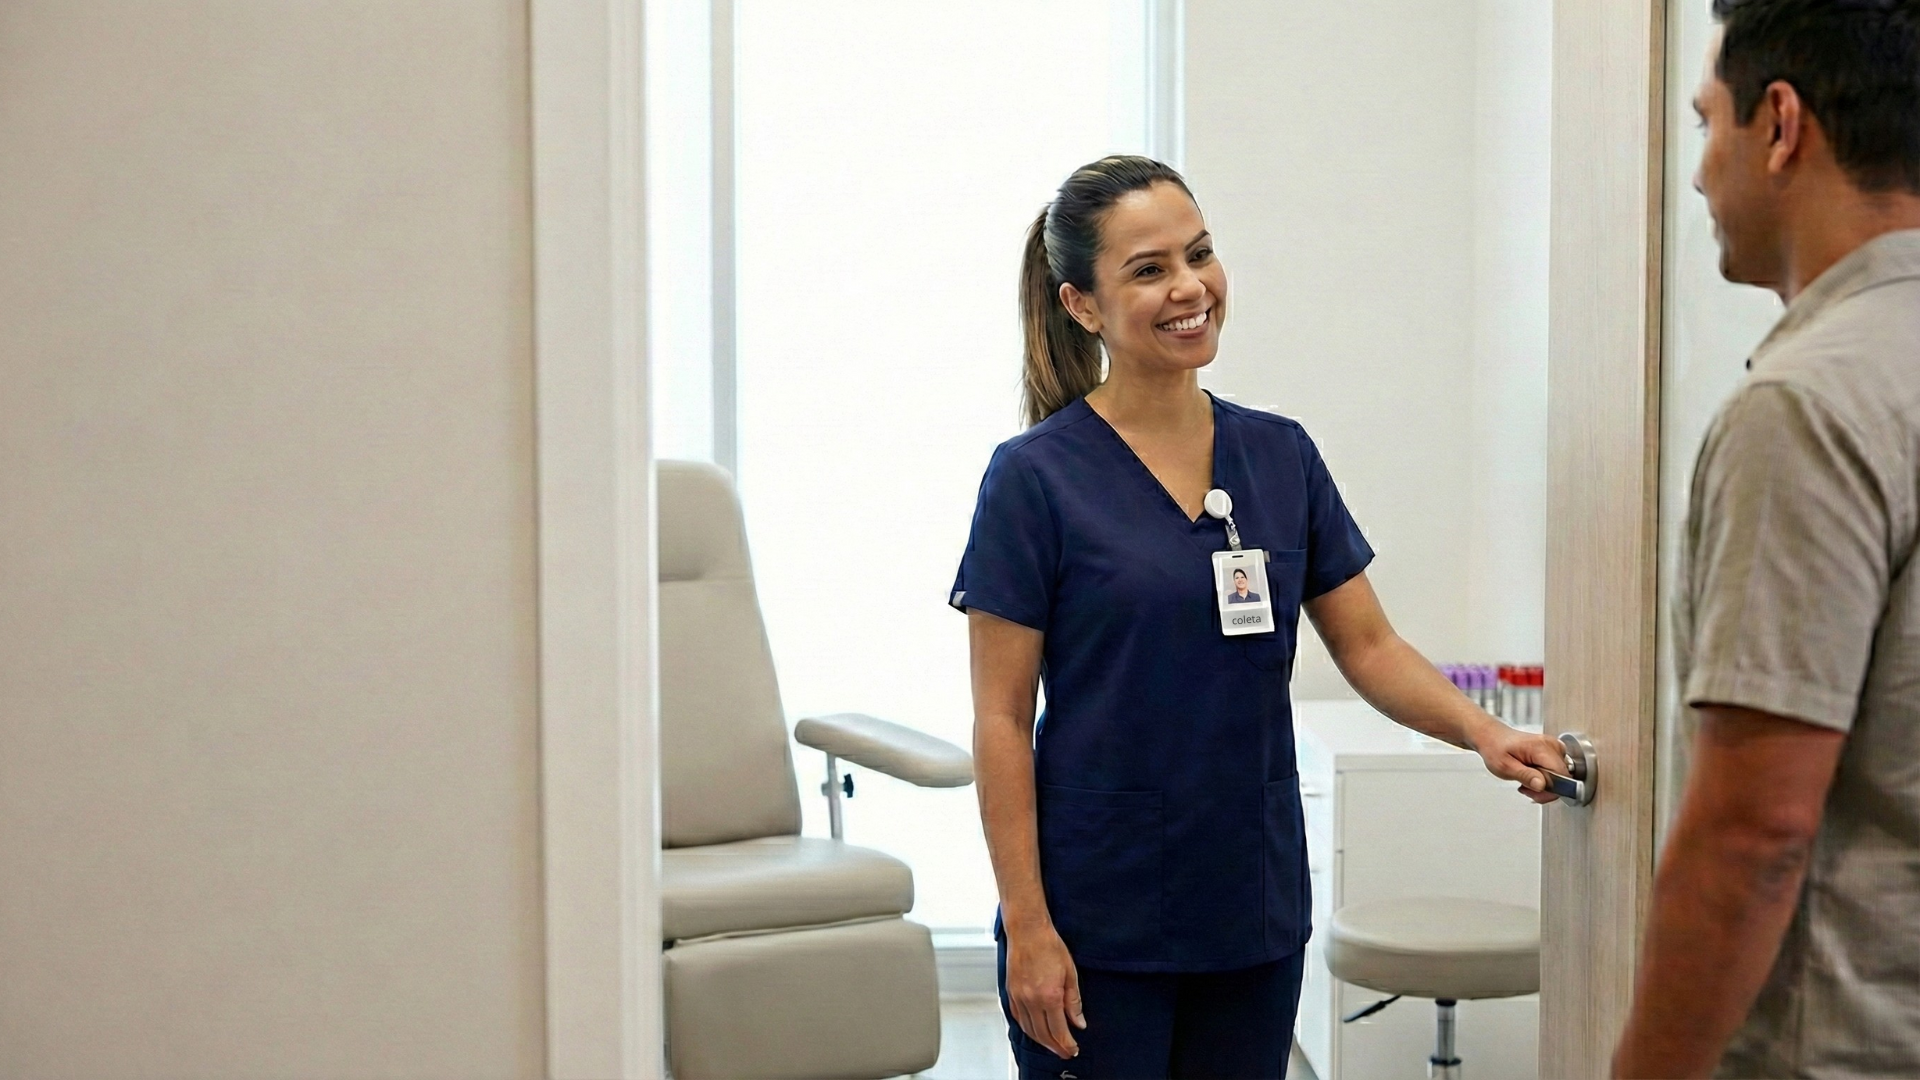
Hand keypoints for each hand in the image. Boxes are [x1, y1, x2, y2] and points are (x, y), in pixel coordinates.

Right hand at [1004, 924, 1084, 1059]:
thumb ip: (1074, 1001)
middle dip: (1055, 1047)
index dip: (1066, 1044)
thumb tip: (1079, 1022)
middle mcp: (1031, 1000)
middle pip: (1043, 1034)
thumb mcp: (1070, 973)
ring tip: (1052, 1045)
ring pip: (1029, 1029)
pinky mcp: (1011, 992)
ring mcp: (1019, 997)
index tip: (1073, 1049)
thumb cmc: (1049, 946)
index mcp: (1049, 996)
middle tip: (1065, 1052)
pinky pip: (1018, 1017)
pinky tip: (1034, 1030)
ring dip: (1041, 1041)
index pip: (1058, 1030)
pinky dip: (1027, 1028)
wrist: (1028, 931)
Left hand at [1470, 716, 1567, 804]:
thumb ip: (1525, 776)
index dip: (1551, 789)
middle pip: (1562, 777)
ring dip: (1544, 785)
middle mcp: (1551, 745)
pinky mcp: (1553, 751)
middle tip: (1526, 787)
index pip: (1562, 775)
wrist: (1493, 737)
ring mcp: (1554, 747)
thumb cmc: (1496, 748)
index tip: (1536, 792)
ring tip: (1526, 781)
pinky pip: (1556, 771)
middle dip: (1545, 789)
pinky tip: (1531, 776)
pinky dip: (1545, 778)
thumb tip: (1542, 785)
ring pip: (1560, 776)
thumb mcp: (1505, 767)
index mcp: (1541, 747)